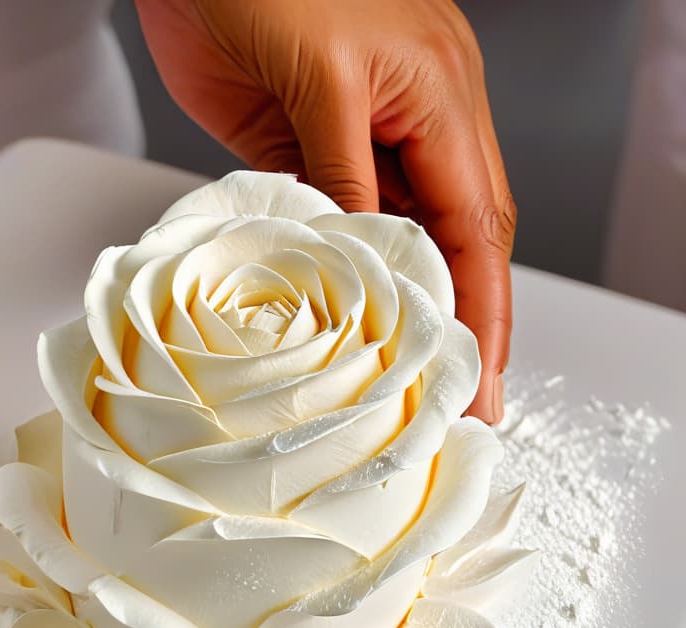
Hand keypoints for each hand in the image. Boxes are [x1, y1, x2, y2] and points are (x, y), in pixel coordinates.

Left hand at [136, 0, 514, 422]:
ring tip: (404, 374)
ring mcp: (354, 139)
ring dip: (399, 300)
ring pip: (393, 235)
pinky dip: (337, 268)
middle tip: (457, 392)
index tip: (485, 371)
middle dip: (460, 317)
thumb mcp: (320, 76)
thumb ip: (343, 169)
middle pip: (452, 237)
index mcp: (437, 95)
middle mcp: (409, 123)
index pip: (475, 223)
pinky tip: (338, 314)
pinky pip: (330, 221)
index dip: (483, 304)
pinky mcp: (300, 149)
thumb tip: (366, 251)